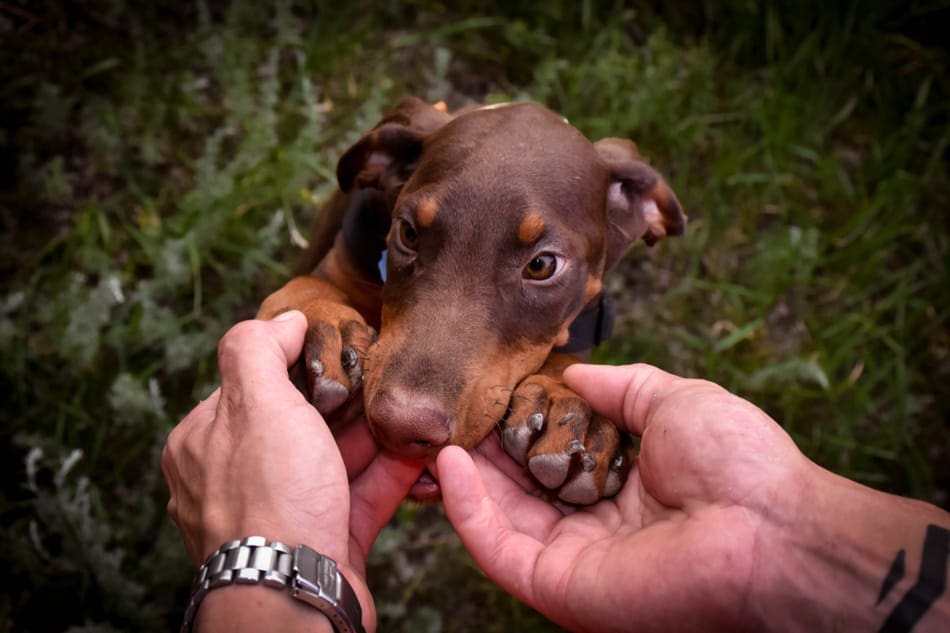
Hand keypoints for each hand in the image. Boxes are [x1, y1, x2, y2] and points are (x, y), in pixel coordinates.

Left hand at [162, 311, 423, 631]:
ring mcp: (283, 512)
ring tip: (410, 408)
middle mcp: (238, 478)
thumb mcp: (256, 404)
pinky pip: (360, 494)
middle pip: (300, 423)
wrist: (293, 593)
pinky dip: (389, 472)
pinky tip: (420, 450)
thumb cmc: (268, 500)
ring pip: (335, 460)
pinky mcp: (324, 539)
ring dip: (375, 434)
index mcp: (205, 441)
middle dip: (345, 402)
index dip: (298, 366)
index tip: (338, 354)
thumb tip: (283, 320)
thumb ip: (259, 350)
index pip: (254, 387)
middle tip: (383, 379)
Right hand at [436, 363, 949, 632]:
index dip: (520, 425)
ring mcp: (574, 558)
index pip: (553, 457)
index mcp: (624, 487)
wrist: (772, 529)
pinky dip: (467, 507)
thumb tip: (576, 372)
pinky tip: (453, 460)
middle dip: (485, 449)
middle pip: (519, 489)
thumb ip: (621, 388)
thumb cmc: (740, 465)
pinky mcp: (559, 585)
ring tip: (440, 428)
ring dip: (465, 474)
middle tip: (454, 410)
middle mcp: (595, 526)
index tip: (491, 392)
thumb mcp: (674, 402)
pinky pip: (497, 547)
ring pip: (499, 517)